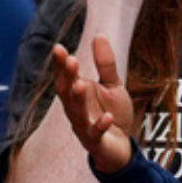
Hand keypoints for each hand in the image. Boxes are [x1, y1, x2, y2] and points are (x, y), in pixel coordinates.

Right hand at [53, 36, 134, 173]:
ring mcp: (84, 127)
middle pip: (66, 93)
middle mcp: (76, 110)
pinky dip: (100, 125)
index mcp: (77, 94)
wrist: (122, 147)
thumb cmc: (114, 114)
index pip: (65, 77)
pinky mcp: (96, 142)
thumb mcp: (113, 85)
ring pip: (76, 113)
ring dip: (78, 99)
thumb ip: (105, 64)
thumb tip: (99, 35)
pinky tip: (107, 117)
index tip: (59, 48)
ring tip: (81, 84)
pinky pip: (95, 134)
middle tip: (70, 60)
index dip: (61, 64)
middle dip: (66, 77)